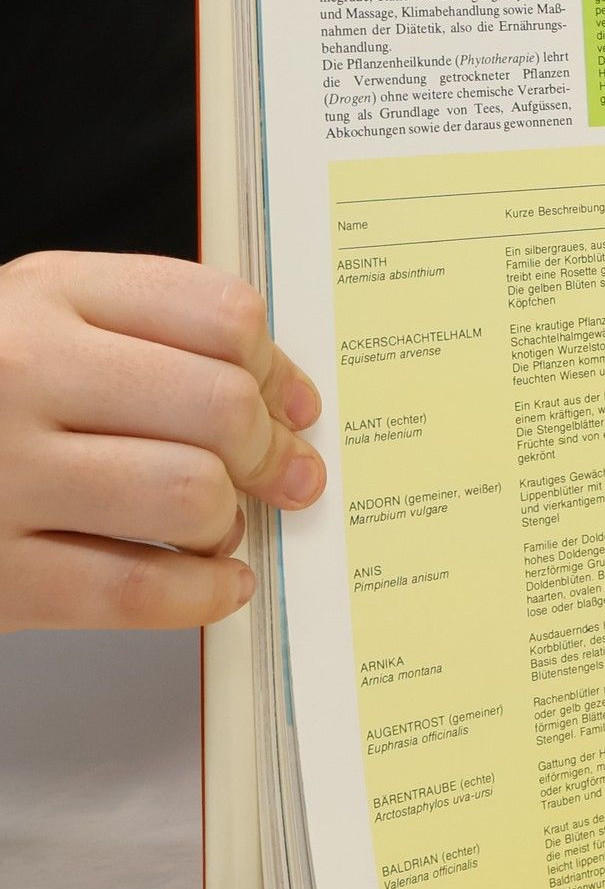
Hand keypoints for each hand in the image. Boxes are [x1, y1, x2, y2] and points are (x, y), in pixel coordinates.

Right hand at [0, 251, 324, 631]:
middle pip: (219, 407)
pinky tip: (216, 582)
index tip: (293, 407)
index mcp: (46, 295)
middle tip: (282, 477)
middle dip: (272, 453)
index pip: (221, 315)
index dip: (277, 370)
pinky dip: (201, 593)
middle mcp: (20, 370)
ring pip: (187, 495)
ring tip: (219, 526)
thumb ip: (159, 334)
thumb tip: (292, 402)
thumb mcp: (42, 318)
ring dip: (228, 521)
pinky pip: (135, 589)